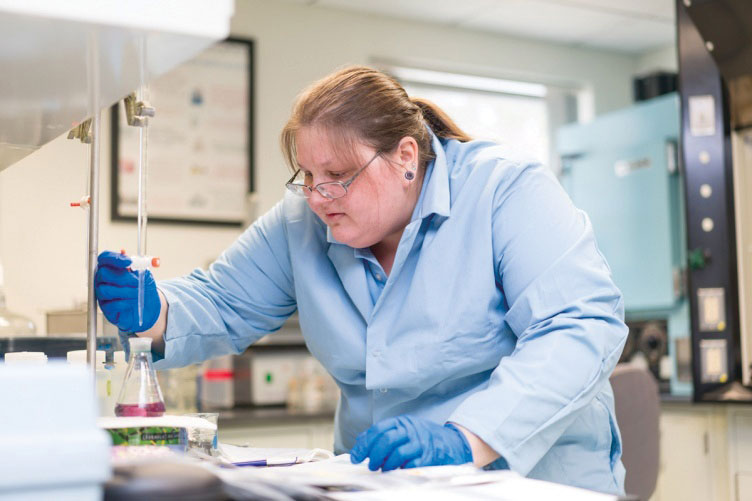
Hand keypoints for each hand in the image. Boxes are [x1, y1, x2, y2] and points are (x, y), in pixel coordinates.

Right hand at [95, 250, 160, 332]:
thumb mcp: (145, 275)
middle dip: (122, 277)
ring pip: (105, 290)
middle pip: (102, 273)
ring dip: (124, 291)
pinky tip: (131, 303)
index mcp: (111, 268)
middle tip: (137, 281)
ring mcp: (102, 294)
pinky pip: (110, 305)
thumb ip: (140, 267)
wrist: (148, 306)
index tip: (129, 262)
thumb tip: (133, 261)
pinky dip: (123, 303)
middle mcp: (103, 280)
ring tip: (137, 293)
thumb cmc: (143, 288)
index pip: (105, 258)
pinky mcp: (105, 308)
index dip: (114, 258)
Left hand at [350, 415, 472, 471]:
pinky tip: (398, 471)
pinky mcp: (429, 458)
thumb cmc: (423, 438)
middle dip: (373, 455)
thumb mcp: (404, 430)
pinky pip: (410, 465)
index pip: (378, 430)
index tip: (356, 456)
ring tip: (383, 469)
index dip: (364, 444)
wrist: (453, 443)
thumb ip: (384, 434)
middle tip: (370, 465)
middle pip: (386, 440)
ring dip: (386, 464)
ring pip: (397, 453)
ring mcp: (421, 444)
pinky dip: (401, 470)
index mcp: (402, 422)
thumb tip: (360, 442)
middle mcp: (411, 431)